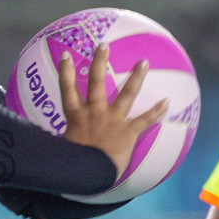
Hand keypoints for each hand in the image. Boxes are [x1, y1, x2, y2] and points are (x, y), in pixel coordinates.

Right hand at [59, 44, 167, 176]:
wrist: (89, 173)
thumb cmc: (73, 164)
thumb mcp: (63, 146)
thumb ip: (64, 137)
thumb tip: (51, 139)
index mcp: (76, 115)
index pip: (67, 88)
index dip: (65, 70)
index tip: (66, 54)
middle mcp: (94, 112)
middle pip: (96, 82)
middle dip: (99, 62)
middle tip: (103, 45)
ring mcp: (112, 120)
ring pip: (125, 94)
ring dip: (136, 77)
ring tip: (143, 62)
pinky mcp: (128, 132)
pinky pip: (144, 119)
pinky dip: (156, 111)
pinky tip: (167, 102)